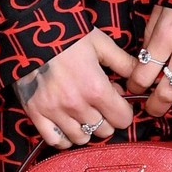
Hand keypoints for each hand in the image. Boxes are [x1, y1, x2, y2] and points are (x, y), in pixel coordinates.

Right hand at [12, 29, 138, 146]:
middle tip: (99, 104)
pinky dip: (64, 137)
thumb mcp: (100, 43)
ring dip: (86, 129)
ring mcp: (54, 111)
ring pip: (82, 138)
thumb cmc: (67, 36)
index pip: (123, 119)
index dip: (124, 111)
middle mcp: (76, 104)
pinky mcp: (35, 113)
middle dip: (107, 119)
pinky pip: (55, 140)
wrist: (29, 31)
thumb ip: (124, 63)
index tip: (118, 102)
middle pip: (104, 131)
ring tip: (83, 113)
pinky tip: (67, 125)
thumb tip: (142, 76)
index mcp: (95, 87)